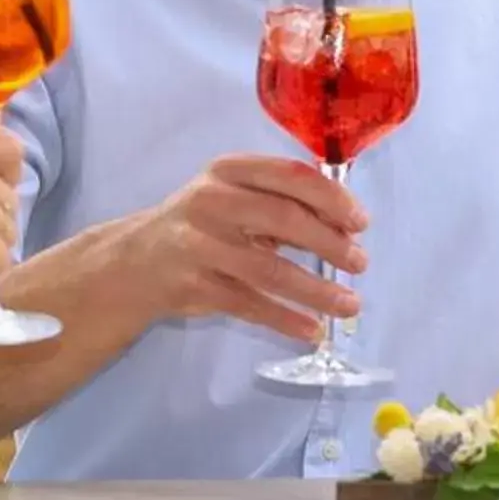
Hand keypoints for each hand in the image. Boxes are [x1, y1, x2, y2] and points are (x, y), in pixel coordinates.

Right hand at [120, 154, 369, 342]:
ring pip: (270, 270)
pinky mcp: (196, 286)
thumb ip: (282, 202)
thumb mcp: (234, 195)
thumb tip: (344, 227)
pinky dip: (286, 320)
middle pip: (284, 219)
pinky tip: (313, 330)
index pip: (290, 175)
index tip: (360, 222)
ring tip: (349, 304)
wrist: (138, 260)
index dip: (332, 198)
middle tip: (360, 263)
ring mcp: (200, 245)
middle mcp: (211, 202)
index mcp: (228, 170)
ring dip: (316, 290)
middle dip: (330, 244)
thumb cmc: (202, 222)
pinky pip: (251, 306)